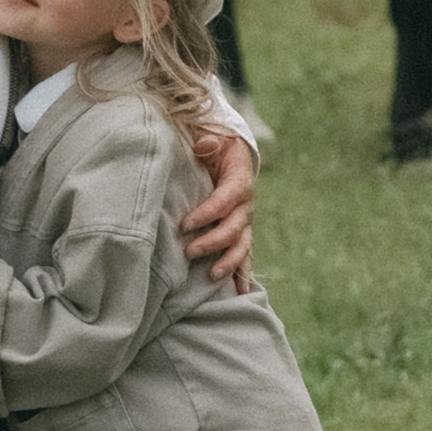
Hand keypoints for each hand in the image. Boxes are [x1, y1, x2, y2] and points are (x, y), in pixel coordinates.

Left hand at [181, 126, 256, 287]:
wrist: (230, 153)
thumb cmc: (216, 146)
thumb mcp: (214, 137)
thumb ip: (208, 142)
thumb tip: (205, 146)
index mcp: (240, 180)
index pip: (226, 199)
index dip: (208, 213)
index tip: (185, 224)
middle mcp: (246, 204)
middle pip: (234, 227)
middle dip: (213, 242)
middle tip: (189, 251)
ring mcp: (244, 221)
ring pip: (242, 246)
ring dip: (229, 262)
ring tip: (212, 275)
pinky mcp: (240, 233)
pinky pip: (244, 256)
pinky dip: (243, 274)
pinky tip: (241, 293)